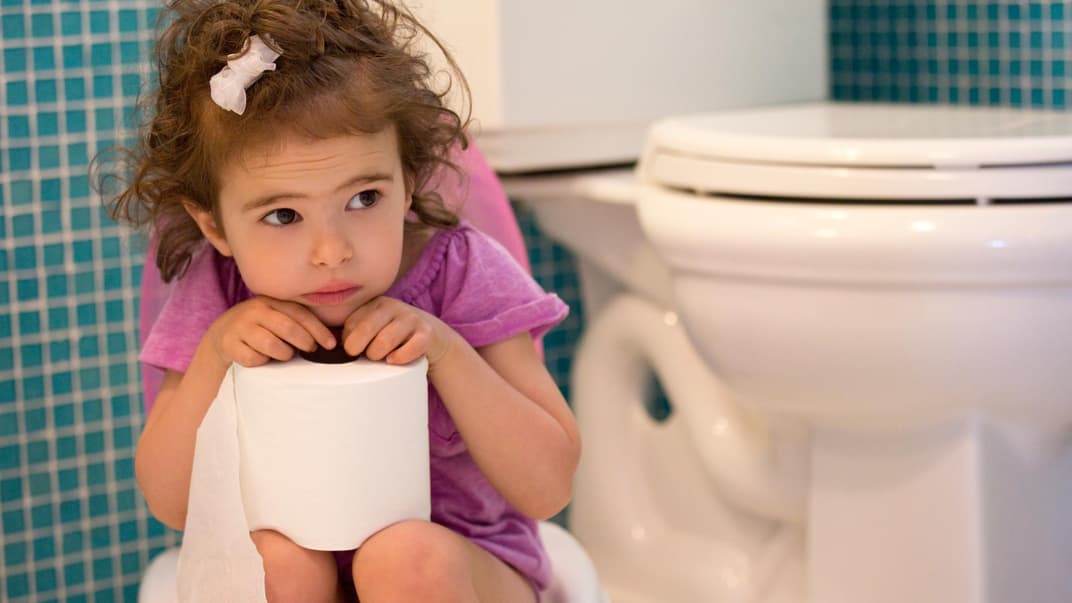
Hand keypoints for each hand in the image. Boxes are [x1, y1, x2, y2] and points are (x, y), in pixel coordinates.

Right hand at [206, 295, 335, 366]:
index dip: (318, 330)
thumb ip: (297, 322)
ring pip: (272, 345)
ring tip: (284, 354)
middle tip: (309, 350)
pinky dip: (261, 362)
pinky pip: (253, 358)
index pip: (300, 314)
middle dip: (304, 342)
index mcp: (271, 302)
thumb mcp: (277, 318)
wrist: (222, 335)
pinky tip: (261, 358)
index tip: (330, 344)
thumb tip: (329, 339)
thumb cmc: (260, 328)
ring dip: (284, 354)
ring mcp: (240, 326)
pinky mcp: (228, 344)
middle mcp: (255, 310)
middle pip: (288, 328)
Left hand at [341, 296, 451, 365]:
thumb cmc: (394, 336)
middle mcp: (393, 307)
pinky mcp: (426, 334)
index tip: (352, 350)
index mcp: (375, 304)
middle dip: (359, 349)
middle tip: (364, 356)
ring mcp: (411, 319)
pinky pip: (410, 348)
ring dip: (378, 355)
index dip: (348, 342)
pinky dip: (399, 358)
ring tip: (380, 358)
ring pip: (385, 340)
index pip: (351, 323)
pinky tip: (394, 360)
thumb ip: (355, 331)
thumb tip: (330, 346)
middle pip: (365, 329)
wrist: (432, 336)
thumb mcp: (375, 327)